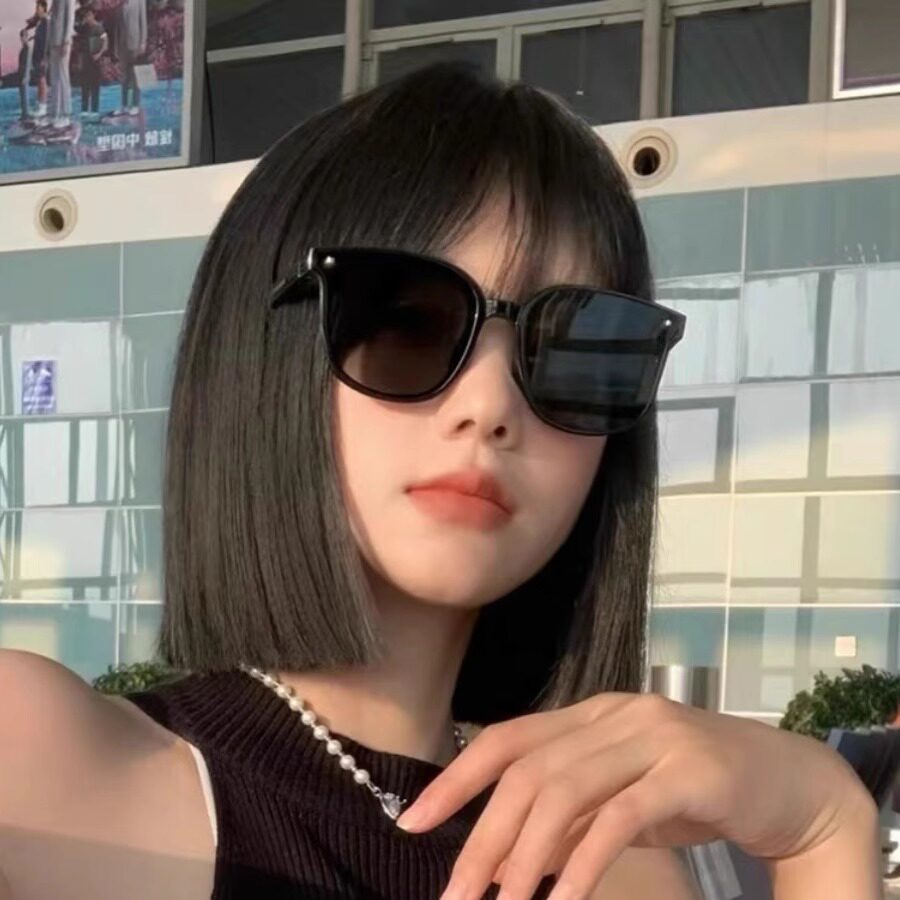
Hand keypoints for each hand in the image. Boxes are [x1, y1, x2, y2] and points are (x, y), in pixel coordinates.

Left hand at [395, 693, 873, 899]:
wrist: (786, 781)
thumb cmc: (694, 791)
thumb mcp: (622, 797)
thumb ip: (573, 812)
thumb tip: (508, 855)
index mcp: (590, 715)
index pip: (508, 739)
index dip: (456, 779)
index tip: (412, 824)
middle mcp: (614, 716)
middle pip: (528, 771)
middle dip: (484, 835)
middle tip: (456, 894)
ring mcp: (652, 737)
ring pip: (566, 789)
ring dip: (524, 852)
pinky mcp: (689, 772)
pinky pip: (621, 816)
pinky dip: (584, 860)